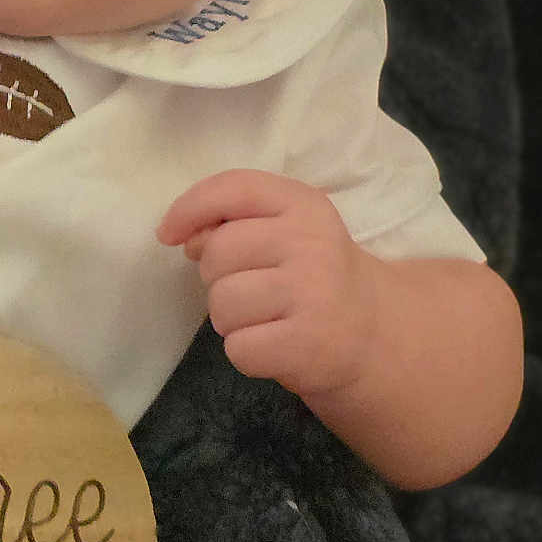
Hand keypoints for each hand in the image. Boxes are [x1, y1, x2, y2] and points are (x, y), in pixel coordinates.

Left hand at [157, 169, 376, 401]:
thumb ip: (234, 221)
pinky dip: (246, 352)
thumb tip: (180, 234)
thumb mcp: (284, 231)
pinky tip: (275, 345)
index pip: (233, 188)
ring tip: (266, 318)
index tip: (168, 234)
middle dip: (217, 278)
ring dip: (230, 319)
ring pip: (221, 304)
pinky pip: (237, 347)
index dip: (190, 208)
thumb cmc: (311, 276)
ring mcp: (313, 293)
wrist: (372, 332)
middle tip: (252, 289)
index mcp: (304, 206)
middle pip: (216, 254)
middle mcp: (312, 243)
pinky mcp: (307, 343)